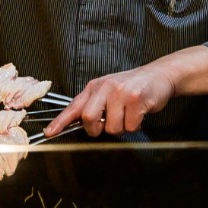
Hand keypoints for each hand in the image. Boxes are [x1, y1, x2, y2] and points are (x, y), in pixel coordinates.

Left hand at [44, 61, 179, 137]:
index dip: (60, 121)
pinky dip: (135, 124)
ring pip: (112, 127)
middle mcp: (105, 88)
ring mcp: (121, 92)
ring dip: (122, 126)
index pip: (73, 106)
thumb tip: (78, 123)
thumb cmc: (131, 86)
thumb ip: (93, 104)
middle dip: (97, 129)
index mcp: (94, 87)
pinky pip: (130, 126)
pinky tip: (139, 112)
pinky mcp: (137, 99)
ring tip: (128, 113)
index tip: (49, 133)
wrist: (159, 75)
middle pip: (89, 118)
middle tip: (107, 124)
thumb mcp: (107, 90)